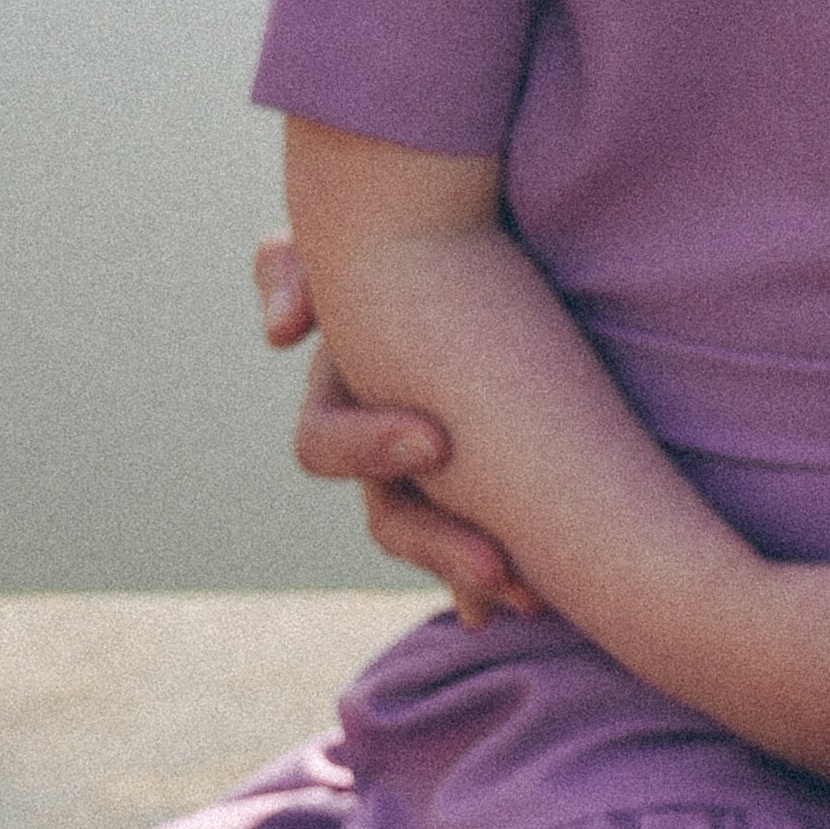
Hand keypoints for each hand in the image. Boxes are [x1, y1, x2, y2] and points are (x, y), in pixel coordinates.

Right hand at [256, 229, 534, 621]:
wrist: (501, 231)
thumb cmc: (419, 229)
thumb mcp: (349, 239)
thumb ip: (292, 266)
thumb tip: (282, 331)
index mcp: (346, 389)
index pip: (325, 446)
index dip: (368, 451)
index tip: (436, 441)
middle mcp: (385, 441)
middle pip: (392, 519)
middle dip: (439, 546)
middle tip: (498, 567)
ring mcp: (440, 467)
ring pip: (442, 540)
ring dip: (474, 573)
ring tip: (530, 597)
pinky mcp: (497, 474)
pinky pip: (499, 538)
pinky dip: (504, 574)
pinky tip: (546, 600)